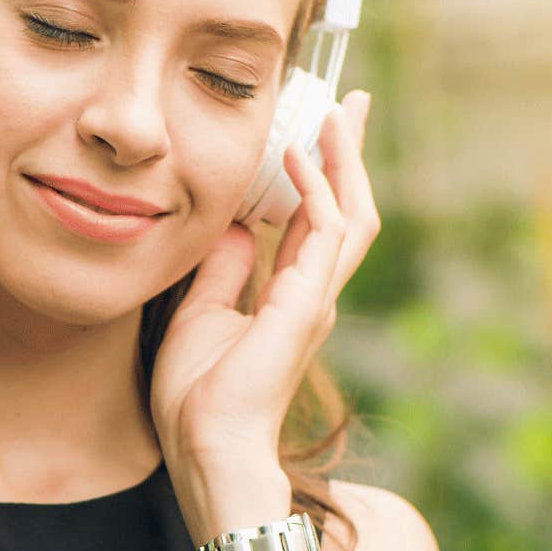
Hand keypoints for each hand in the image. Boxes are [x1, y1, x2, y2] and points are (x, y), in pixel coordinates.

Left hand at [149, 90, 377, 465]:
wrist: (209, 446)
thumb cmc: (200, 398)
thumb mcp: (201, 314)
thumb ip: (222, 271)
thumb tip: (233, 227)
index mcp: (291, 296)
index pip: (315, 222)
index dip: (318, 175)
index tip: (315, 130)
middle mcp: (313, 293)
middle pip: (347, 208)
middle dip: (348, 155)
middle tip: (348, 104)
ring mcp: (316, 297)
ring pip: (351, 213)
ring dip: (344, 160)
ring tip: (336, 113)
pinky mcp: (308, 301)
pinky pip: (325, 231)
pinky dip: (316, 188)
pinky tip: (298, 155)